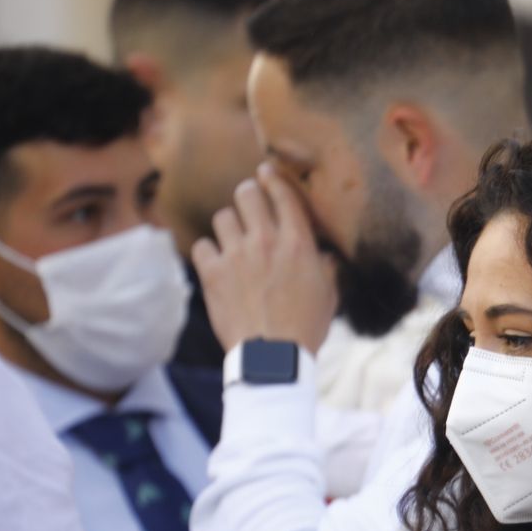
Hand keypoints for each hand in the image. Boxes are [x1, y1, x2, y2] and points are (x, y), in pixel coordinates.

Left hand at [191, 163, 337, 353]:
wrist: (273, 356)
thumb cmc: (306, 327)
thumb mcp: (329, 294)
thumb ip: (325, 267)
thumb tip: (322, 254)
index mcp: (298, 243)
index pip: (283, 194)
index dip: (273, 178)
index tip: (267, 174)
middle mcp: (265, 241)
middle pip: (246, 193)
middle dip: (248, 195)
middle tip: (249, 205)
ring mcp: (236, 255)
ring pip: (223, 217)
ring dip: (229, 227)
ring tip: (234, 241)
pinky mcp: (213, 274)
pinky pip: (202, 246)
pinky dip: (209, 253)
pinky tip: (218, 265)